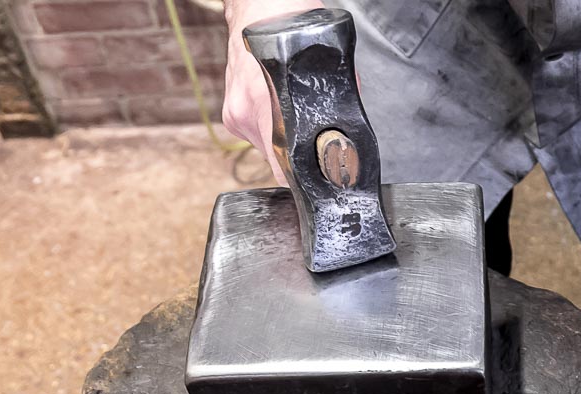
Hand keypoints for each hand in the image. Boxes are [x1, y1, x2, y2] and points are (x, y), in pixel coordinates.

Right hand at [222, 0, 324, 183]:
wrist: (259, 8)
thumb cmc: (292, 27)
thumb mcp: (329, 67)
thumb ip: (338, 102)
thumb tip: (350, 134)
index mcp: (268, 105)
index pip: (283, 169)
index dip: (302, 182)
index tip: (315, 188)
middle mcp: (246, 113)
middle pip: (277, 160)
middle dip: (297, 157)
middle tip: (312, 141)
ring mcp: (235, 115)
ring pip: (267, 148)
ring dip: (283, 139)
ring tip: (291, 112)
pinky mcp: (230, 115)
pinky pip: (256, 135)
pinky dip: (270, 127)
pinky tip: (276, 106)